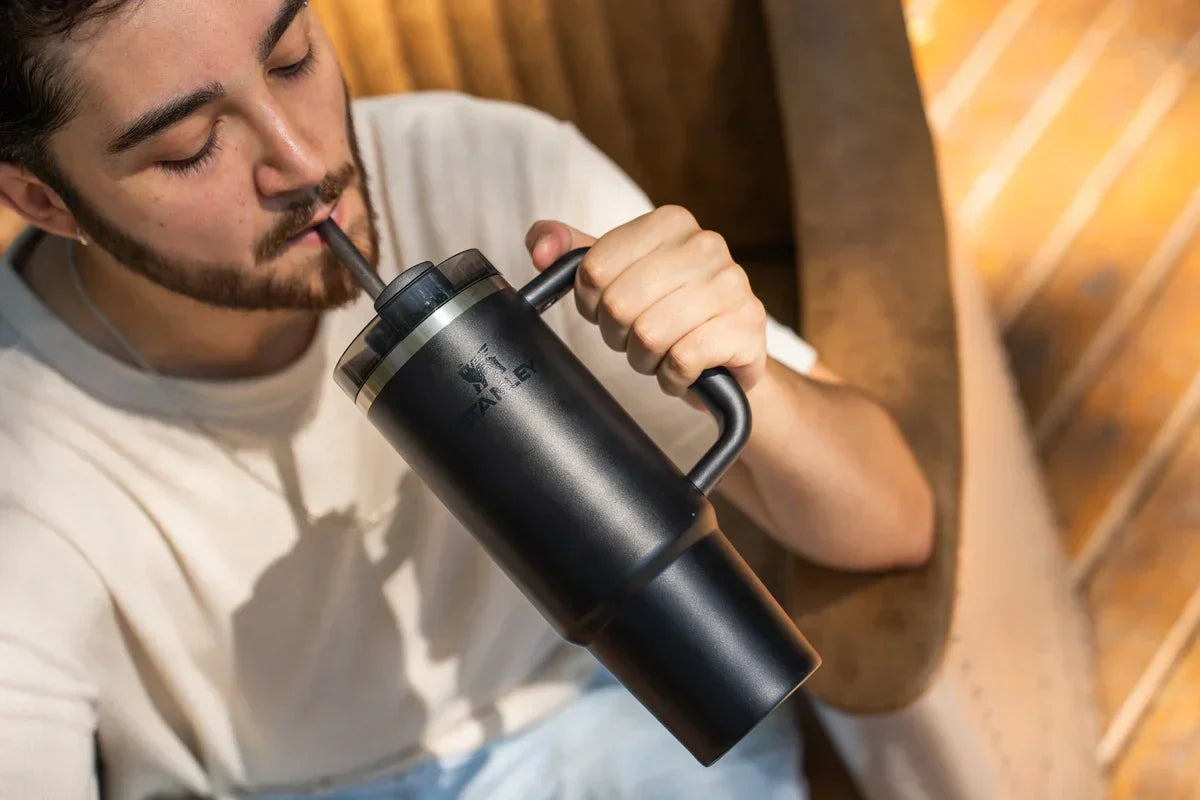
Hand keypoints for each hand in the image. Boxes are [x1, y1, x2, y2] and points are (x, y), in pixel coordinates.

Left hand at [525, 205, 767, 401]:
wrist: (726, 357)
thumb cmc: (667, 312)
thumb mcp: (617, 276)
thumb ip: (573, 254)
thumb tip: (540, 246)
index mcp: (671, 222)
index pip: (594, 268)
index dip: (590, 303)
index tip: (610, 309)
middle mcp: (707, 245)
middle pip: (619, 304)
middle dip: (619, 336)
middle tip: (637, 338)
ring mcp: (733, 285)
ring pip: (650, 335)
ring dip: (645, 359)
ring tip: (662, 353)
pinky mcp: (747, 328)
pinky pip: (682, 361)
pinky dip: (673, 377)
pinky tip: (684, 369)